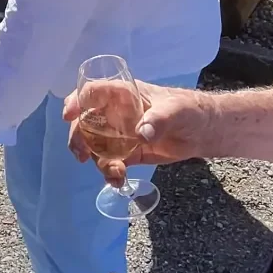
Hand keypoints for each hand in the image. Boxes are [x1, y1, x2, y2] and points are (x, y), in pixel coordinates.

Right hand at [64, 81, 215, 185]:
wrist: (204, 132)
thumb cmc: (190, 110)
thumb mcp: (177, 110)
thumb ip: (160, 119)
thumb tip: (141, 133)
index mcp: (124, 95)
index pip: (93, 92)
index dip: (77, 100)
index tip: (69, 115)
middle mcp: (116, 113)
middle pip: (85, 121)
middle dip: (79, 137)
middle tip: (81, 154)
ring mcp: (119, 134)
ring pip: (94, 146)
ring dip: (97, 161)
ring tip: (115, 173)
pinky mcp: (127, 154)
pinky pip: (110, 163)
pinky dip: (110, 173)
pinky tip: (119, 181)